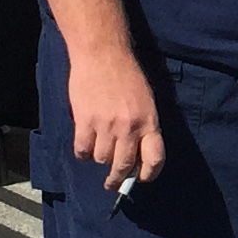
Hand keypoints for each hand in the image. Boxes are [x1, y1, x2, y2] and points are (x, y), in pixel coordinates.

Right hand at [69, 42, 164, 191]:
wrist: (102, 53)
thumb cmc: (126, 74)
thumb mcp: (146, 100)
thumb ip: (144, 126)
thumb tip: (137, 153)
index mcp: (149, 121)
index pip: (155, 159)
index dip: (149, 174)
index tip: (142, 179)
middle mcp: (130, 128)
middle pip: (124, 166)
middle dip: (118, 180)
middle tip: (112, 184)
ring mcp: (106, 125)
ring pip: (101, 159)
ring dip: (99, 160)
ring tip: (98, 153)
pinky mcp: (85, 121)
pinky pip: (82, 150)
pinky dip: (83, 153)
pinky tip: (84, 147)